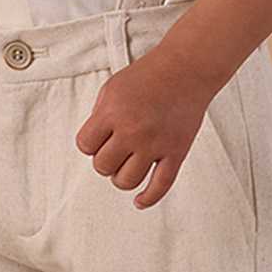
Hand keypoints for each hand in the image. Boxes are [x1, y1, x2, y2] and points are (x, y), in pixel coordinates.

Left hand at [74, 48, 219, 207]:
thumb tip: (93, 144)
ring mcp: (156, 144)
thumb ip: (100, 116)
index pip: (85, 145)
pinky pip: (161, 186)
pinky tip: (140, 201)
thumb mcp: (112, 89)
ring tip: (126, 166)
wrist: (186, 69)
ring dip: (121, 177)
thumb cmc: (148, 75)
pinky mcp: (176, 153)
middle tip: (114, 149)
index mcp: (113, 113)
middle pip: (103, 166)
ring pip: (127, 181)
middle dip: (105, 160)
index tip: (99, 138)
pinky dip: (148, 198)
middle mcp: (133, 131)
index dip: (90, 143)